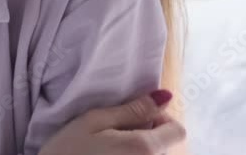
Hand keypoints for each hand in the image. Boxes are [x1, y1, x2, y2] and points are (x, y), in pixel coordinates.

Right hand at [39, 90, 186, 154]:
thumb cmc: (67, 152)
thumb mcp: (93, 121)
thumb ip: (131, 110)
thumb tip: (164, 97)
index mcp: (145, 149)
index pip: (178, 130)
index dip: (160, 119)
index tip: (136, 119)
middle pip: (167, 146)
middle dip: (149, 136)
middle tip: (116, 135)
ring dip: (141, 151)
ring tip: (111, 151)